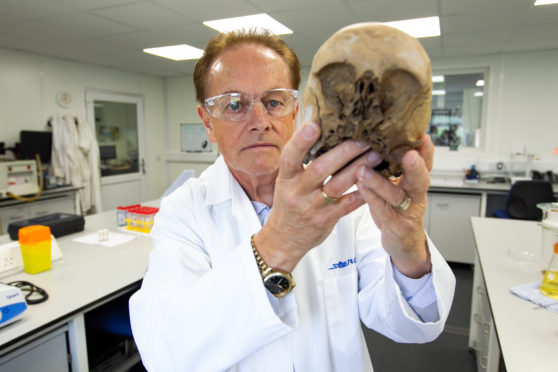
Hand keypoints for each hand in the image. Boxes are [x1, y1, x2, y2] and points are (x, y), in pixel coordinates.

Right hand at [254, 121, 379, 272]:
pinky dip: (364, 191)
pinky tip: (378, 180)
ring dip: (359, 168)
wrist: (283, 239)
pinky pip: (349, 204)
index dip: (301, 141)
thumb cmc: (288, 203)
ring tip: (377, 154)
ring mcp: (313, 207)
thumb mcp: (285, 181)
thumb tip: (316, 125)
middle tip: (363, 138)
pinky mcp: (327, 219)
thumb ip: (299, 160)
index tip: (315, 124)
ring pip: (338, 185)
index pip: (290, 157)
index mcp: (286, 178)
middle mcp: (298, 192)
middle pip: (320, 168)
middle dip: (344, 151)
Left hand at [355, 135, 433, 277]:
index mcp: (416, 184)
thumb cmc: (397, 210)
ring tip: (363, 169)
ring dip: (380, 182)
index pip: (425, 164)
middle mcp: (415, 196)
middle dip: (416, 166)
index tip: (423, 136)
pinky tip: (361, 188)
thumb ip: (393, 168)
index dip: (426, 152)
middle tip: (409, 154)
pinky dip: (372, 199)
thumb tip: (379, 139)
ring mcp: (407, 213)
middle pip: (420, 180)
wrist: (403, 244)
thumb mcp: (399, 187)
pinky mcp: (396, 227)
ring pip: (396, 196)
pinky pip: (383, 212)